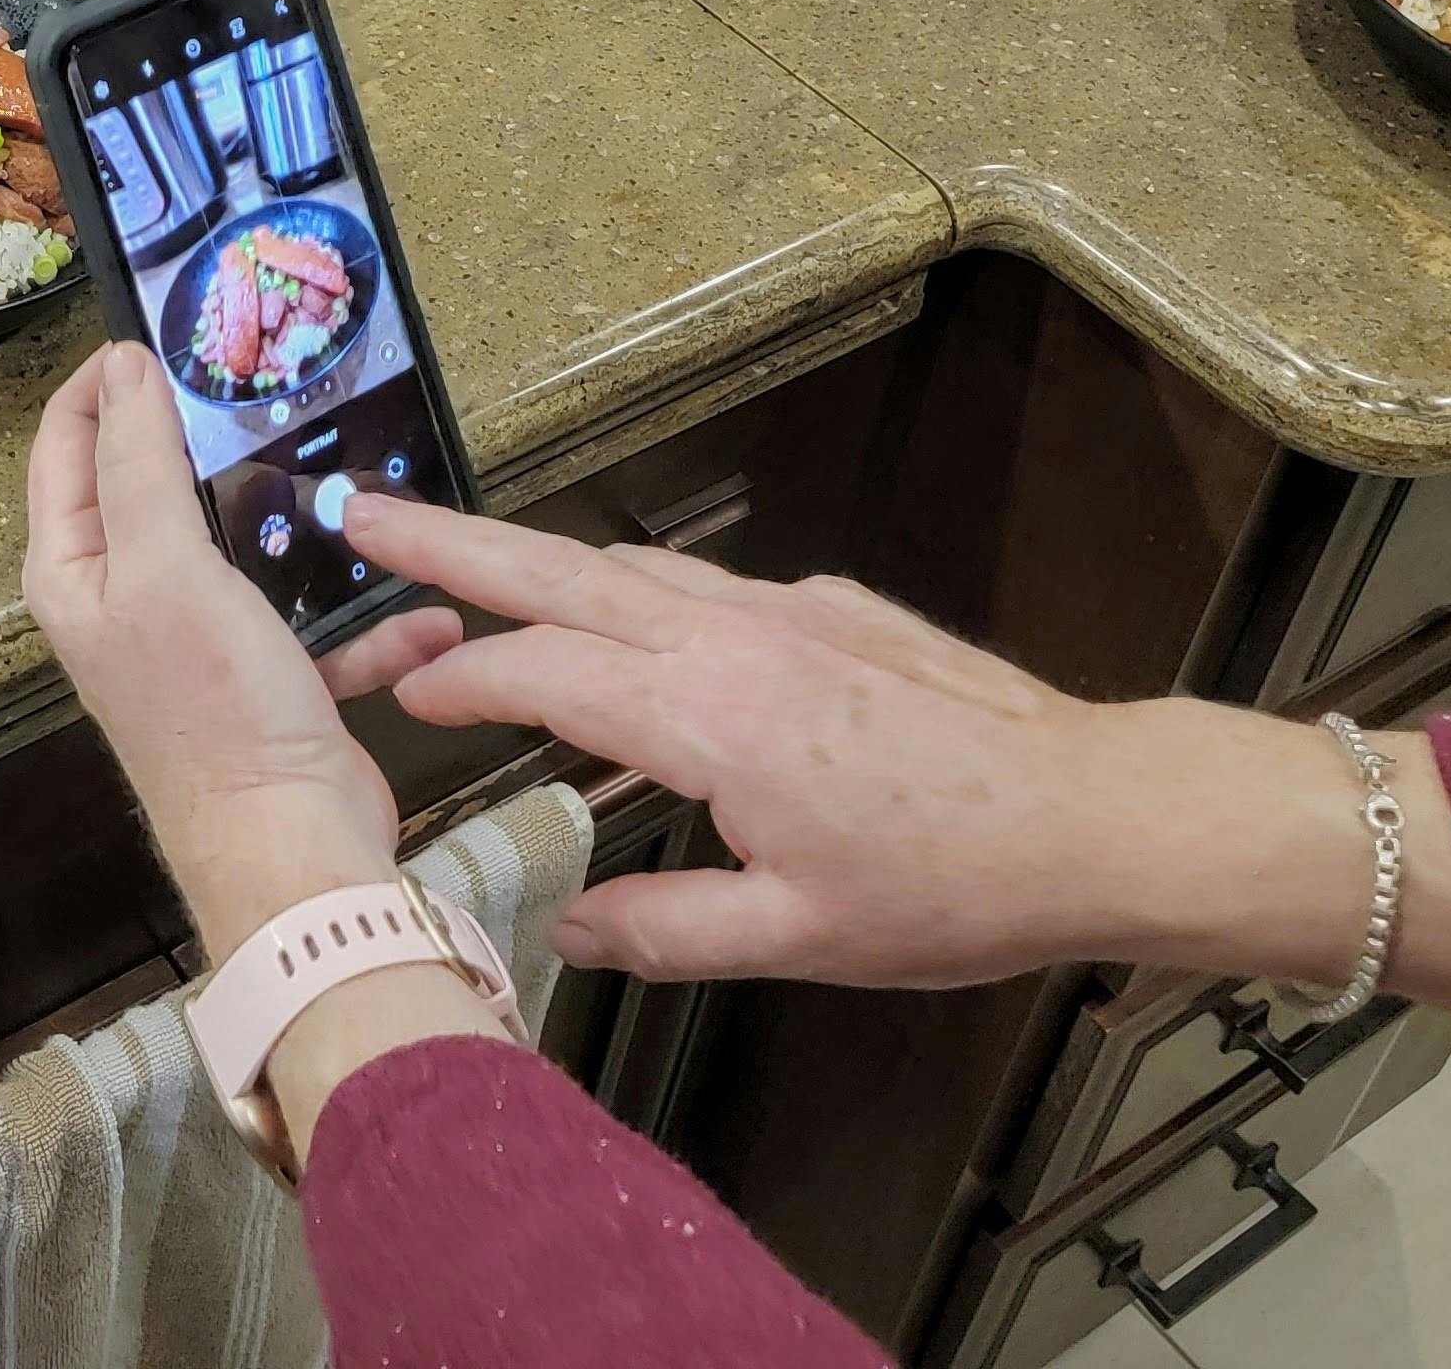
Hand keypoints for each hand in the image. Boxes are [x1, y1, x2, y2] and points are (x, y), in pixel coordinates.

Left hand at [21, 342, 466, 955]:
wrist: (293, 851)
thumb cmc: (215, 710)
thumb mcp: (167, 564)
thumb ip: (139, 462)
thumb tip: (120, 366)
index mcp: (74, 573)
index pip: (66, 445)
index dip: (103, 381)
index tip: (163, 328)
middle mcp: (122, 604)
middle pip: (153, 488)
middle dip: (207, 437)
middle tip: (262, 381)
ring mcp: (194, 644)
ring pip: (244, 550)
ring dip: (298, 526)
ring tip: (347, 480)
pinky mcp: (265, 683)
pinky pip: (316, 628)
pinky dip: (364, 622)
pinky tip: (417, 613)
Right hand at [334, 495, 1450, 1016]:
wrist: (1094, 813)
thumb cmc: (951, 886)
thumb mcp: (796, 938)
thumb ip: (662, 927)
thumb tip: (565, 928)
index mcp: (702, 715)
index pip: (537, 676)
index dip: (455, 683)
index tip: (393, 696)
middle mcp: (727, 636)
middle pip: (556, 571)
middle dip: (447, 543)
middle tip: (356, 512)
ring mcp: (782, 607)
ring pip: (628, 565)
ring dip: (534, 560)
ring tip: (460, 561)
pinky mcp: (830, 606)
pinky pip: (700, 584)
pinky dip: (630, 590)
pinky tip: (626, 629)